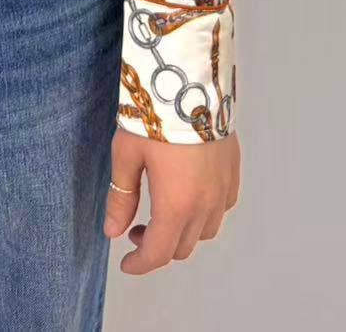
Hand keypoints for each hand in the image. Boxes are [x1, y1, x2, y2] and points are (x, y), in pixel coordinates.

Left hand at [103, 128, 240, 272]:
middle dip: (157, 246)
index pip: (158, 253)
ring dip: (182, 232)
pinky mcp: (233, 173)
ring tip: (162, 211)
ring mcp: (222, 190)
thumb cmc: (153, 115)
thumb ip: (121, 197)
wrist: (191, 80)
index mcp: (175, 205)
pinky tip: (189, 194)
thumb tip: (113, 231)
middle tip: (136, 228)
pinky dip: (204, 213)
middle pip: (181, 247)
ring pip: (205, 232)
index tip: (125, 263)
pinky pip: (222, 208)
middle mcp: (205, 205)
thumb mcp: (126, 154)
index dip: (139, 264)